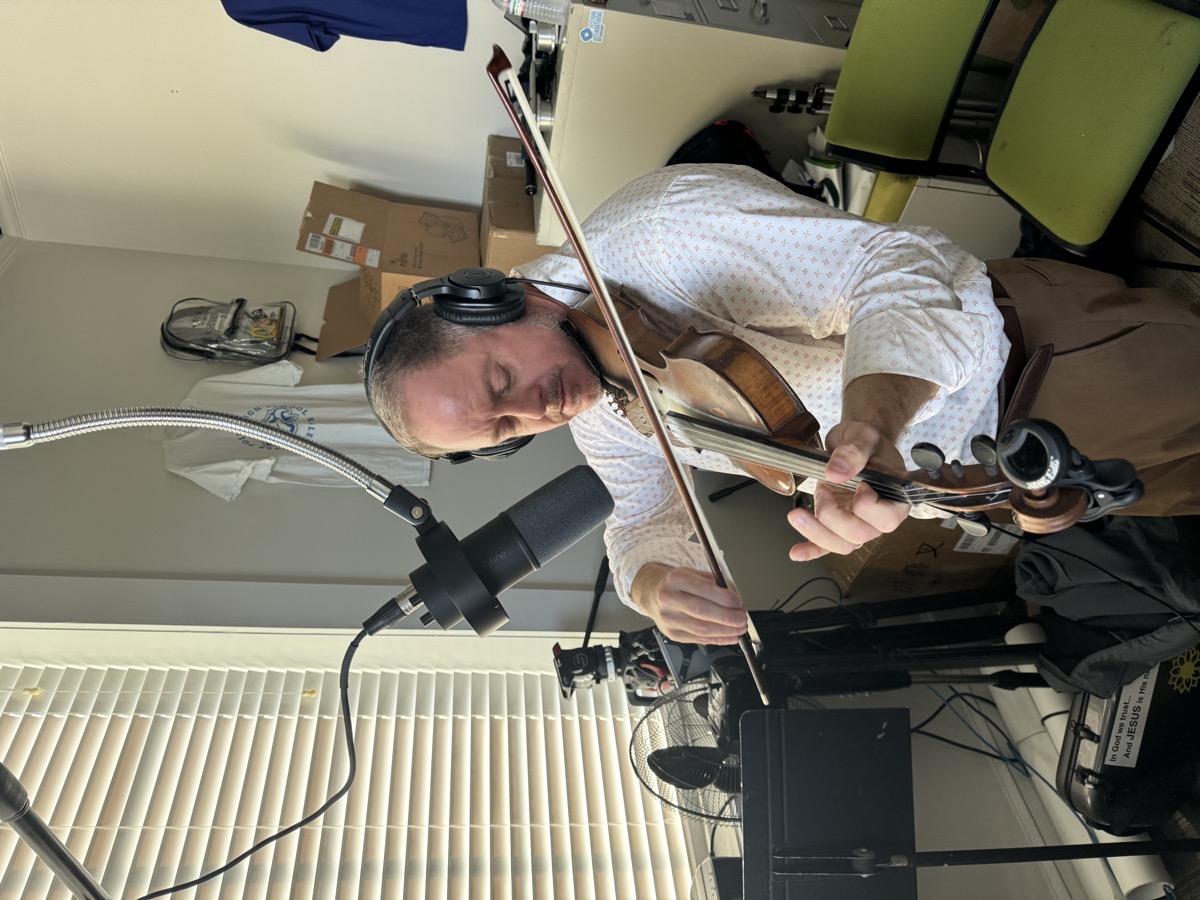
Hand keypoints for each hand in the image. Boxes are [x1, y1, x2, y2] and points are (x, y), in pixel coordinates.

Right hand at [631, 562, 747, 644]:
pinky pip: (699, 639)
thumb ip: (713, 583)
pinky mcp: (672, 634)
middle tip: (742, 618)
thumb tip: (735, 598)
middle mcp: (669, 599)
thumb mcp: (693, 574)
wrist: (653, 594)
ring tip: (739, 629)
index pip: (704, 590)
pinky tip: (730, 637)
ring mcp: (669, 618)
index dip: (725, 599)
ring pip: (701, 629)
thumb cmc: (677, 584)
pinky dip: (718, 639)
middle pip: (702, 611)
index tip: (739, 603)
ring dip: (725, 631)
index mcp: (676, 579)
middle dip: (727, 617)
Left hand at [786, 420, 909, 561]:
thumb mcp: (863, 436)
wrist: (855, 443)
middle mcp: (878, 517)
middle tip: (823, 489)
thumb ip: (853, 452)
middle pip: (860, 535)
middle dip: (833, 515)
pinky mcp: (839, 525)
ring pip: (842, 544)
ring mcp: (859, 523)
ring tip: (798, 514)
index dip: (867, 506)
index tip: (858, 484)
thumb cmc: (867, 441)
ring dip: (817, 532)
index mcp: (895, 497)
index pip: (888, 519)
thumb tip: (835, 474)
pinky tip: (796, 552)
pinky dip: (811, 549)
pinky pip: (827, 545)